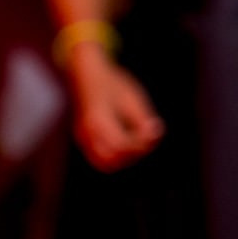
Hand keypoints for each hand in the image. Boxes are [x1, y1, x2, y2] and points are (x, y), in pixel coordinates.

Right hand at [67, 52, 163, 170]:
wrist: (87, 75)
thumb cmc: (111, 83)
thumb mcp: (131, 96)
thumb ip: (141, 118)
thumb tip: (154, 136)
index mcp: (98, 119)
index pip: (122, 144)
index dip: (141, 142)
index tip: (155, 129)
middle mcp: (87, 132)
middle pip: (114, 158)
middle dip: (135, 152)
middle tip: (150, 137)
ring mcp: (82, 138)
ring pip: (106, 163)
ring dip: (125, 158)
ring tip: (140, 141)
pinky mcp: (83, 140)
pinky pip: (99, 158)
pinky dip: (116, 157)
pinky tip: (129, 143)